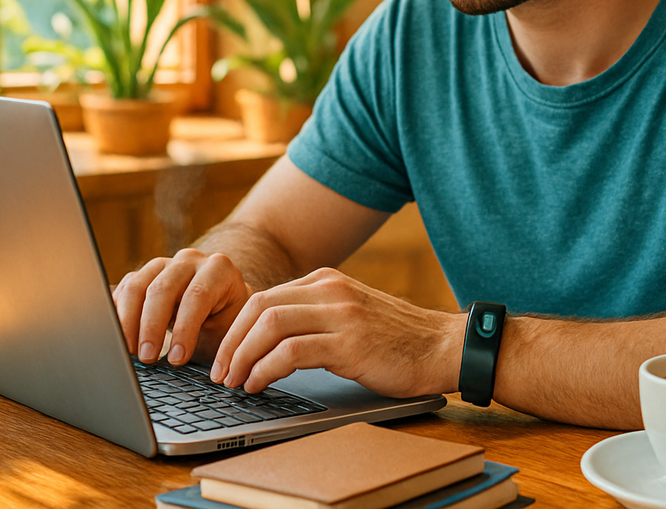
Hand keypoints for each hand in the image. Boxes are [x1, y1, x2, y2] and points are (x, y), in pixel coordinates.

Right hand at [113, 249, 251, 366]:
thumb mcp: (228, 332)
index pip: (197, 295)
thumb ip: (217, 344)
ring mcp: (163, 265)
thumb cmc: (226, 322)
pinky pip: (123, 291)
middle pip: (162, 289)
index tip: (177, 360)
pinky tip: (119, 338)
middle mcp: (190, 261)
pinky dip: (118, 316)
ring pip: (136, 286)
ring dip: (129, 323)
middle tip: (147, 358)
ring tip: (131, 352)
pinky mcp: (142, 275)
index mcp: (219, 269)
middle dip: (151, 327)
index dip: (185, 329)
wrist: (218, 306)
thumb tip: (211, 374)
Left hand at [213, 268, 464, 397]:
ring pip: (269, 324)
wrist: (445, 346)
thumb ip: (317, 315)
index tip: (225, 356)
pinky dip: (265, 369)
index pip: (264, 297)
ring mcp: (341, 314)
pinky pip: (291, 351)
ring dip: (242, 356)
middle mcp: (330, 290)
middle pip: (258, 306)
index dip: (236, 328)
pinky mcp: (350, 343)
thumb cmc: (399, 339)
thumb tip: (271, 339)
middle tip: (220, 372)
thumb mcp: (352, 313)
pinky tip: (259, 384)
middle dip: (231, 341)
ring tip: (234, 381)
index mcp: (327, 281)